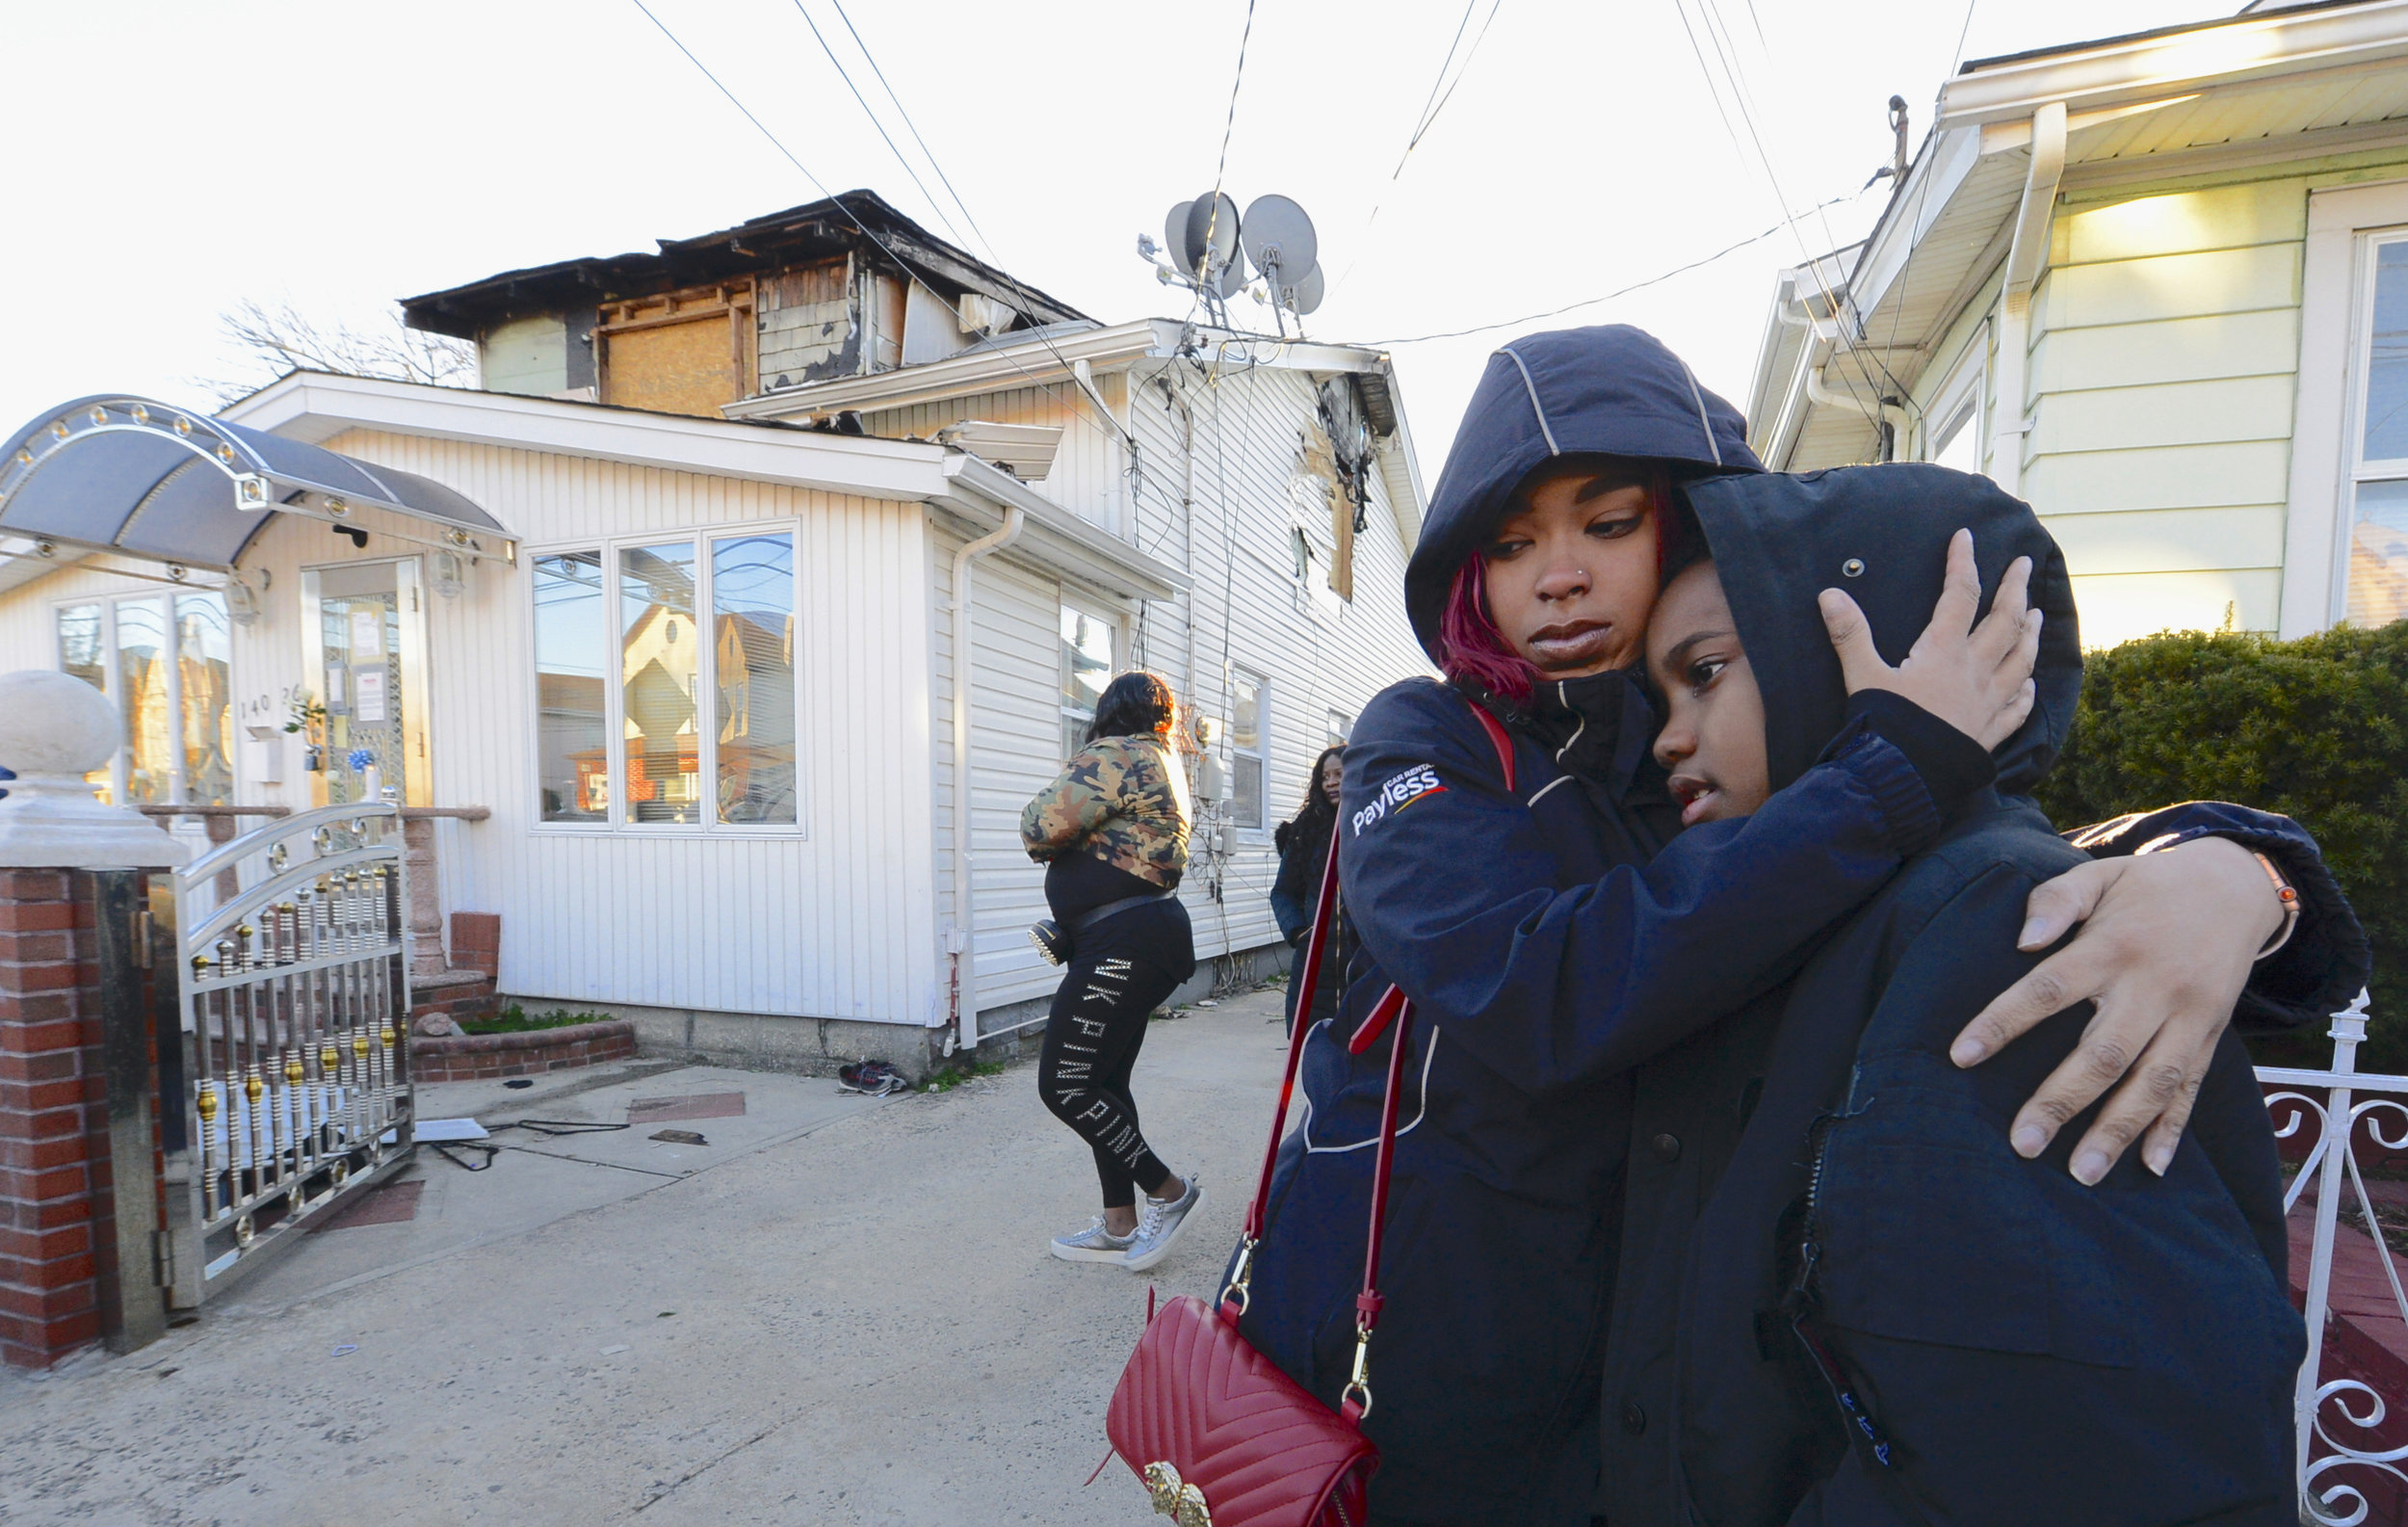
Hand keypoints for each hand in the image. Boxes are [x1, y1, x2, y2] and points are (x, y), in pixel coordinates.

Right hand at [1820, 528, 2041, 749]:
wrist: (1909, 780)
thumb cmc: (1885, 728)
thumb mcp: (1862, 677)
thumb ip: (1849, 634)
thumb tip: (1830, 594)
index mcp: (1944, 652)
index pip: (1960, 595)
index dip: (1963, 563)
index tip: (1966, 537)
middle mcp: (1974, 671)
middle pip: (2005, 621)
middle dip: (2014, 588)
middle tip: (2023, 564)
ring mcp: (1988, 702)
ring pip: (2020, 659)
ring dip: (2030, 633)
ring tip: (2036, 614)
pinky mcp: (1991, 732)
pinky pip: (2018, 707)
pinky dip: (2028, 691)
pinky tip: (2031, 684)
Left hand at [1949, 837, 2285, 1182]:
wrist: (2235, 888)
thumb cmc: (2147, 887)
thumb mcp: (2099, 875)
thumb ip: (2056, 900)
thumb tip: (2024, 939)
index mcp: (2113, 948)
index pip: (2047, 989)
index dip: (2003, 1023)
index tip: (1960, 1056)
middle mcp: (2153, 987)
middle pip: (2104, 1053)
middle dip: (2062, 1101)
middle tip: (2022, 1144)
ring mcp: (2189, 1017)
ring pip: (2152, 1082)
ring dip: (2117, 1131)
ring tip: (2082, 1173)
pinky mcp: (2212, 1035)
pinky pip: (2193, 1088)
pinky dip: (2174, 1129)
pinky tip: (2153, 1166)